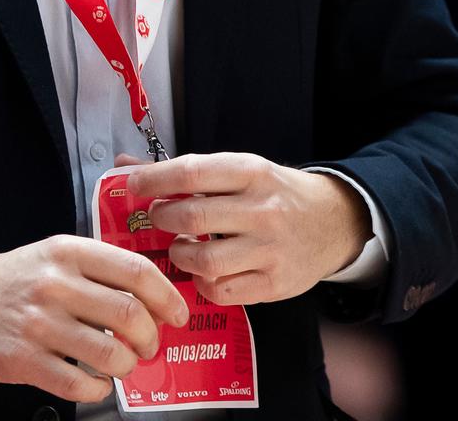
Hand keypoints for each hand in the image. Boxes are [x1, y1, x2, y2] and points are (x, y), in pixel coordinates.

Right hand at [0, 234, 190, 403]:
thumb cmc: (19, 279)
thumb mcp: (57, 255)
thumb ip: (100, 268)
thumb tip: (154, 297)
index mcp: (69, 253)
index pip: (135, 271)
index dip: (166, 296)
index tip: (177, 313)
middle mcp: (56, 285)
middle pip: (129, 314)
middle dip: (151, 336)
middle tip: (149, 343)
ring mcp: (40, 325)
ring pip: (110, 353)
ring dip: (127, 364)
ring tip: (123, 363)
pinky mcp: (26, 360)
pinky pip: (79, 385)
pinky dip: (98, 389)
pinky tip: (96, 381)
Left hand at [116, 150, 369, 306]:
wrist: (333, 221)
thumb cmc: (275, 193)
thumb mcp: (240, 170)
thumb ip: (184, 171)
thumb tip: (124, 166)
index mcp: (252, 172)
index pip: (192, 173)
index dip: (154, 179)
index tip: (133, 185)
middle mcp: (263, 209)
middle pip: (192, 217)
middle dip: (162, 218)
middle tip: (158, 218)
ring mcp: (270, 249)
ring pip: (204, 260)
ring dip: (179, 255)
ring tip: (180, 247)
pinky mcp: (274, 284)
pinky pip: (222, 292)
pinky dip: (203, 284)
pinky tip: (204, 272)